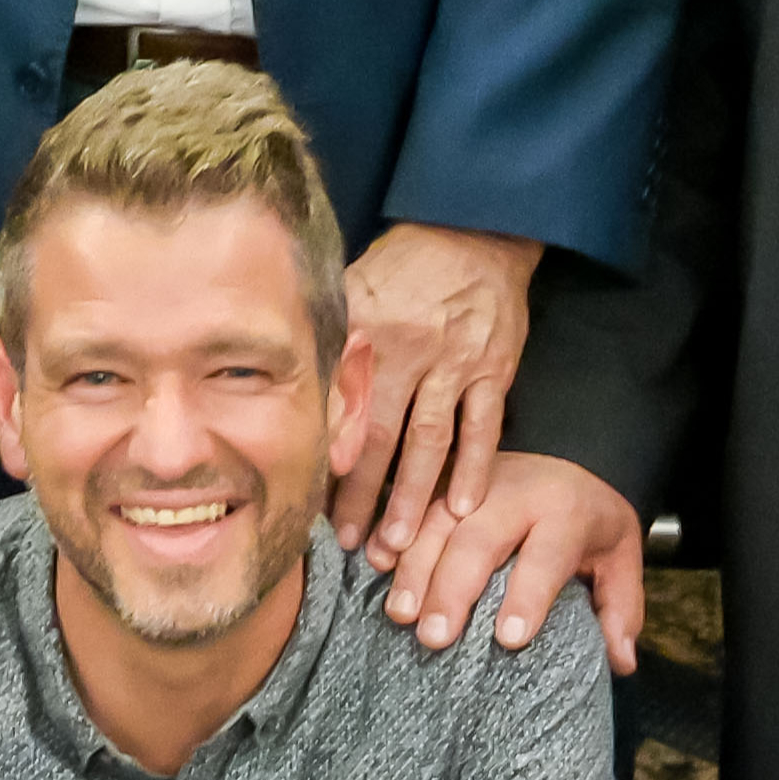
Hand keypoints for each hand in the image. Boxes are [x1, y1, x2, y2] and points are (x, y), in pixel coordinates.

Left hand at [326, 224, 541, 551]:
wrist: (475, 234)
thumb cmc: (403, 266)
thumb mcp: (353, 285)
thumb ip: (327, 337)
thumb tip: (285, 379)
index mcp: (364, 333)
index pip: (337, 405)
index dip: (321, 455)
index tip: (303, 497)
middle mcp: (407, 351)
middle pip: (376, 435)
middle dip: (359, 494)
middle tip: (345, 542)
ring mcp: (453, 364)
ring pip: (428, 441)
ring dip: (411, 496)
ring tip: (396, 545)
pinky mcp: (493, 370)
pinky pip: (483, 427)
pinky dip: (474, 470)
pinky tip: (462, 512)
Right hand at [383, 446, 644, 671]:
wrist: (566, 460)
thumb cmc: (588, 523)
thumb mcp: (621, 557)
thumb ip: (621, 608)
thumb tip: (619, 662)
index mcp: (567, 510)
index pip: (547, 554)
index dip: (529, 595)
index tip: (508, 639)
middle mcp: (517, 490)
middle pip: (481, 538)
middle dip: (455, 588)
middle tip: (436, 637)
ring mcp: (472, 480)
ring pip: (437, 521)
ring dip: (414, 568)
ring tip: (401, 614)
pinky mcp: (442, 478)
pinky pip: (409, 504)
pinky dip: (389, 533)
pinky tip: (373, 565)